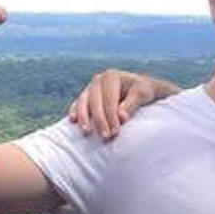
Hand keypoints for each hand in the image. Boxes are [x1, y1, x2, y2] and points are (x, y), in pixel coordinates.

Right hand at [66, 69, 180, 138]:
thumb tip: (121, 117)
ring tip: (86, 132)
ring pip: (83, 102)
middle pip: (95, 101)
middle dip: (99, 120)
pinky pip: (78, 103)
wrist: (139, 88)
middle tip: (106, 136)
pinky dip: (75, 111)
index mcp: (111, 77)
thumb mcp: (142, 94)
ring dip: (84, 117)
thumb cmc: (142, 91)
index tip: (115, 132)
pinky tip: (72, 121)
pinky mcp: (86, 95)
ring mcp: (90, 87)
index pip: (109, 99)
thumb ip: (131, 104)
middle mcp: (98, 80)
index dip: (111, 116)